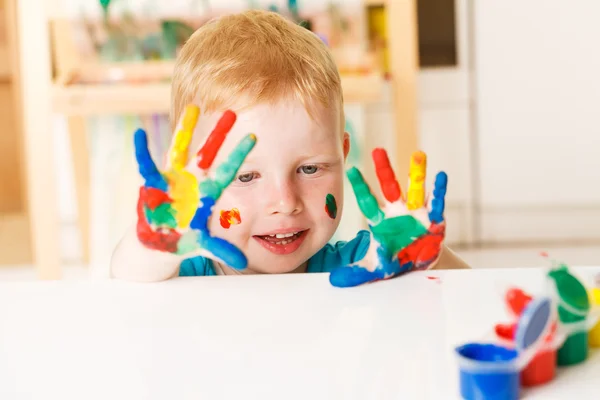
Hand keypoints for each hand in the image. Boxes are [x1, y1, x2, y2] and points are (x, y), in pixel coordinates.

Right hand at [134, 105, 255, 269]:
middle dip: (219, 133)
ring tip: (193, 108)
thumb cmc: (185, 238)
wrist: (161, 240)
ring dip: (185, 130)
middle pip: (209, 152)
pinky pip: (146, 164)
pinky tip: (139, 134)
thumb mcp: (205, 243)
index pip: (228, 169)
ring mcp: (173, 179)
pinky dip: (142, 150)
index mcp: (208, 192)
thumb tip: (243, 263)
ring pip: (181, 149)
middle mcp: (193, 180)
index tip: (254, 136)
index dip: (239, 154)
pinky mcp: (153, 183)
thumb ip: (223, 250)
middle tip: (233, 111)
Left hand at [329, 149, 447, 287]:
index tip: (350, 168)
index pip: (368, 200)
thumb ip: (355, 274)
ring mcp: (417, 212)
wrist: (421, 267)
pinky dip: (439, 190)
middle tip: (377, 150)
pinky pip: (437, 202)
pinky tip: (441, 175)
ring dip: (417, 172)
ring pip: (416, 188)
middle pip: (389, 186)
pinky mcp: (434, 219)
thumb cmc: (396, 261)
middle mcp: (398, 211)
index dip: (360, 185)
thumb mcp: (375, 269)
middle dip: (384, 168)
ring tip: (418, 154)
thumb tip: (333, 281)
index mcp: (381, 220)